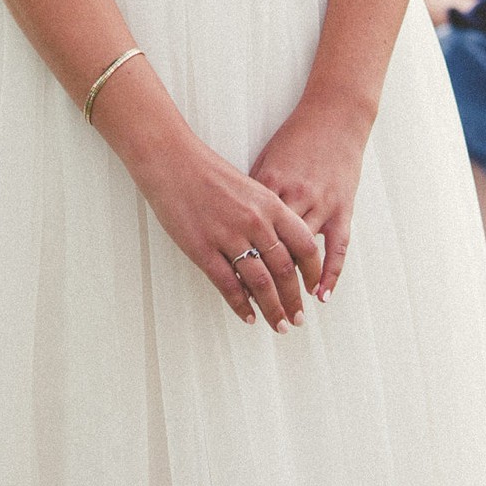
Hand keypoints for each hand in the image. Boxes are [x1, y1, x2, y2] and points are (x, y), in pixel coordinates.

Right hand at [136, 130, 323, 332]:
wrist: (173, 161)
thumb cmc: (209, 172)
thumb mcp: (250, 189)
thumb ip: (268, 217)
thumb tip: (281, 251)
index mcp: (270, 204)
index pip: (304, 244)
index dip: (313, 271)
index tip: (312, 288)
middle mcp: (255, 222)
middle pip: (285, 270)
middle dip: (294, 299)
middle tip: (297, 318)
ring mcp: (228, 236)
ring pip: (260, 284)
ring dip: (272, 309)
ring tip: (277, 324)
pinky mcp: (203, 249)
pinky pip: (228, 285)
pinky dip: (240, 306)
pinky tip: (247, 317)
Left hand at [250, 92, 369, 302]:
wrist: (333, 117)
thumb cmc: (295, 139)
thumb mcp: (266, 161)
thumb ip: (252, 193)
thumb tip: (232, 221)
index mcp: (270, 184)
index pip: (249, 230)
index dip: (239, 259)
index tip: (229, 285)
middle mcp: (295, 196)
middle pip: (275, 248)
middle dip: (266, 283)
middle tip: (257, 311)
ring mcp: (320, 203)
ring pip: (302, 254)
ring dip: (294, 286)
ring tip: (286, 315)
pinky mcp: (342, 207)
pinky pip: (337, 247)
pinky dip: (330, 273)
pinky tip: (321, 295)